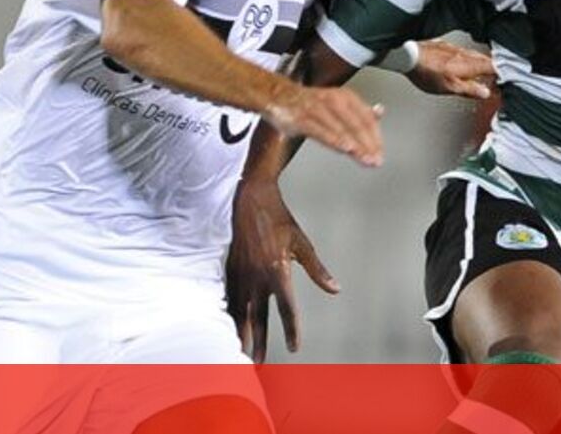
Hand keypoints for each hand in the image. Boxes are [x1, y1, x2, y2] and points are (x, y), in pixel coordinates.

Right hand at [226, 177, 337, 362]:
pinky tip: (226, 325)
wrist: (249, 197)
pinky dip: (227, 313)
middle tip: (258, 364)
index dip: (291, 329)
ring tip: (239, 351)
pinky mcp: (229, 267)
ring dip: (240, 332)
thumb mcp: (301, 243)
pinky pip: (227, 296)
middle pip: (258, 317)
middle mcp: (257, 276)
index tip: (294, 347)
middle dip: (259, 341)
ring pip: (238, 310)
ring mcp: (240, 272)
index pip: (287, 308)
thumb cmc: (279, 218)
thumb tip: (335, 290)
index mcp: (277, 270)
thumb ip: (317, 269)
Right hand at [264, 85, 383, 166]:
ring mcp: (317, 108)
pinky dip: (334, 139)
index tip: (380, 154)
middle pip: (357, 123)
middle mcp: (333, 100)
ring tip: (364, 157)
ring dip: (355, 144)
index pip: (367, 118)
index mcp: (345, 97)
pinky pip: (321, 130)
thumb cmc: (309, 104)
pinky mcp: (302, 118)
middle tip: (375, 160)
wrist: (278, 96)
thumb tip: (380, 112)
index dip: (376, 137)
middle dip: (368, 144)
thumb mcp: (338, 104)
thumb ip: (358, 111)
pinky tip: (344, 148)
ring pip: (341, 127)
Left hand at [406, 40, 495, 99]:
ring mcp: (454, 48)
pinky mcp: (443, 46)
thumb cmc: (427, 72)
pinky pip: (461, 51)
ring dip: (479, 62)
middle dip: (492, 67)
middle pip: (485, 59)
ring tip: (480, 71)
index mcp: (469, 64)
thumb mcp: (450, 88)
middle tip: (495, 76)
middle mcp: (464, 54)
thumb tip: (485, 93)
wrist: (409, 57)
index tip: (504, 80)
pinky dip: (466, 58)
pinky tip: (461, 62)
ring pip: (473, 55)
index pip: (493, 67)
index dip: (501, 74)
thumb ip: (470, 90)